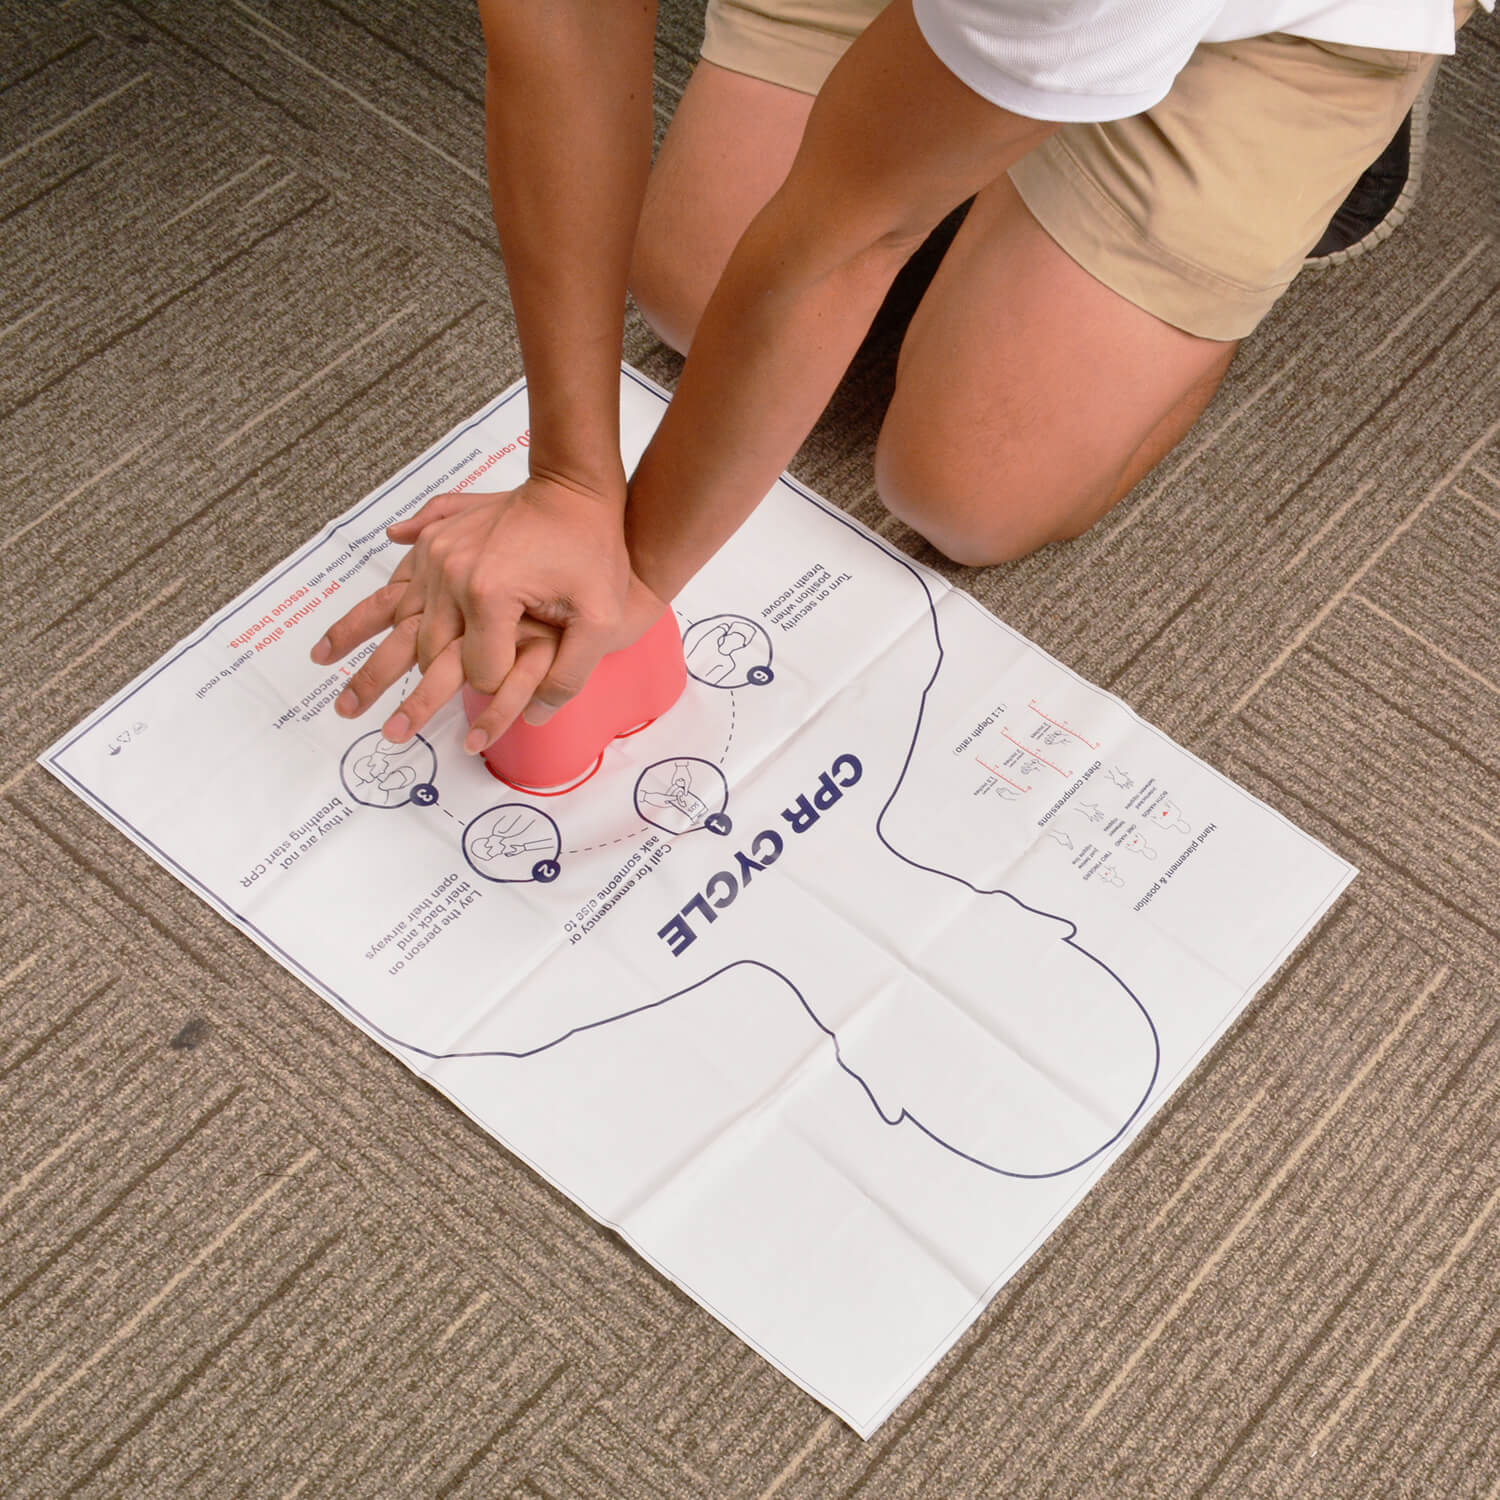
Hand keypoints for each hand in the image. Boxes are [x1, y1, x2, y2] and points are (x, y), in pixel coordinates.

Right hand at [311, 473, 630, 748]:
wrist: (571, 489)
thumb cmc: (592, 552)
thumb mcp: (601, 618)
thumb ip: (571, 673)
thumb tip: (536, 717)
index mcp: (491, 595)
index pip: (482, 671)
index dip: (500, 686)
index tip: (511, 686)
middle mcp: (453, 575)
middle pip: (431, 653)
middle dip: (414, 694)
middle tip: (388, 733)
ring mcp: (438, 555)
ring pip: (395, 620)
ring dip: (361, 655)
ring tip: (333, 688)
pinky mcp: (432, 541)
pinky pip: (395, 583)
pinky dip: (365, 613)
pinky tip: (336, 637)